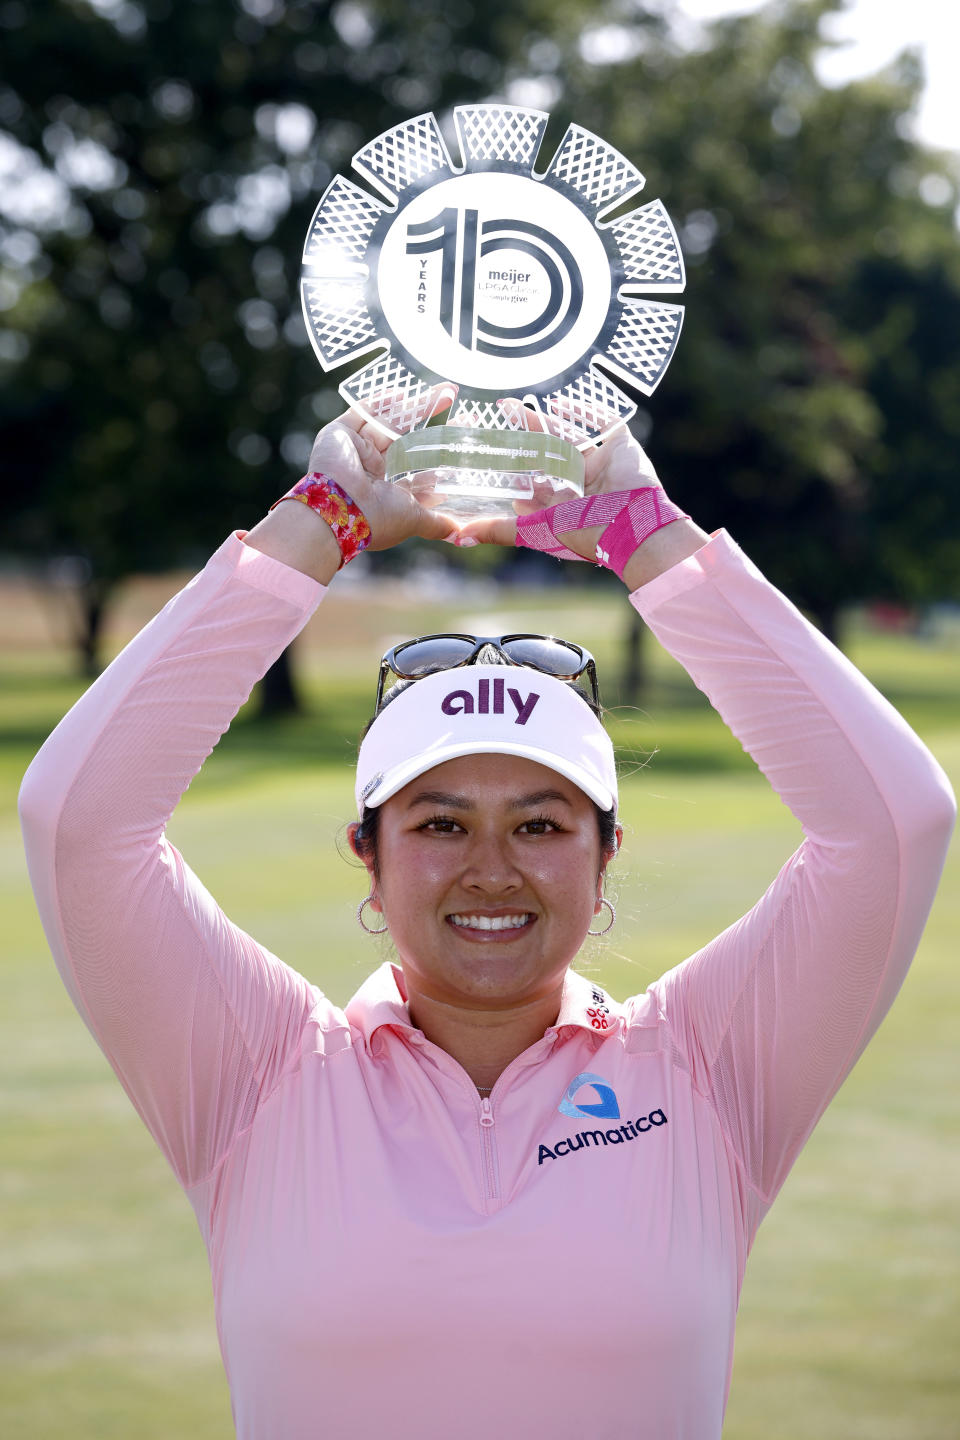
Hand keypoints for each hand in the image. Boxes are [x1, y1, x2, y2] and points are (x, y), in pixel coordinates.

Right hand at [307, 390, 460, 550]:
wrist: (336, 510)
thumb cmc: (378, 519)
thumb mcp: (414, 520)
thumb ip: (437, 523)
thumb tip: (461, 533)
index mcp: (389, 493)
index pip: (420, 468)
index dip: (441, 454)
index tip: (463, 439)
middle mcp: (373, 471)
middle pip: (408, 440)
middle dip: (433, 423)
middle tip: (456, 404)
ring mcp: (356, 451)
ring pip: (390, 422)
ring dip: (416, 406)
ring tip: (446, 392)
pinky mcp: (340, 434)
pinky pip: (361, 412)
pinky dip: (379, 401)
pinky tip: (401, 392)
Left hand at [456, 401, 660, 558]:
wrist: (633, 524)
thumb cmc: (585, 531)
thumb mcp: (535, 530)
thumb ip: (500, 530)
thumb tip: (458, 538)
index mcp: (559, 500)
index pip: (528, 476)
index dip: (508, 461)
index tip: (484, 445)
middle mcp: (577, 481)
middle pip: (545, 451)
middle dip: (521, 434)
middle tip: (497, 414)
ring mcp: (598, 462)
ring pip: (567, 435)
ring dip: (543, 420)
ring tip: (514, 406)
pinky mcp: (619, 445)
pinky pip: (603, 422)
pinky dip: (585, 411)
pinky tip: (560, 404)